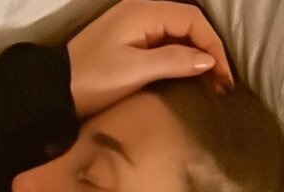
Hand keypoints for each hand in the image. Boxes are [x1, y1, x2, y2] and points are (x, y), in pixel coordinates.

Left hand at [66, 0, 234, 118]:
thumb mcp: (136, 71)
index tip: (224, 78)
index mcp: (146, 11)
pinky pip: (166, 43)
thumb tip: (208, 61)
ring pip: (179, 34)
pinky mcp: (132, 41)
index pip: (193, 21)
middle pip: (189, 25)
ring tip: (210, 85)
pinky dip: (183, 59)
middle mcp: (144, 11)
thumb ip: (174, 61)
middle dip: (209, 52)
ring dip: (198, 57)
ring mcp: (137, 25)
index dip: (214, 47)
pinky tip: (190, 78)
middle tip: (222, 85)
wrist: (59, 89)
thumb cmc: (94, 79)